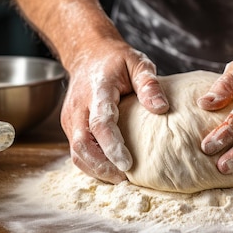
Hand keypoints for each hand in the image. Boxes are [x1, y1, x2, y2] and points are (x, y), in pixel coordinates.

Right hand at [62, 40, 168, 183]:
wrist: (87, 53)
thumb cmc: (116, 60)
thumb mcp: (138, 62)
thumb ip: (149, 84)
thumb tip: (161, 109)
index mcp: (96, 90)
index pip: (100, 123)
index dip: (112, 145)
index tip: (127, 164)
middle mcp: (78, 107)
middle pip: (82, 144)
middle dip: (101, 166)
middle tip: (125, 179)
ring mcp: (71, 118)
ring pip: (76, 153)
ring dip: (96, 170)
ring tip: (120, 179)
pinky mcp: (70, 127)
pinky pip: (77, 151)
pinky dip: (92, 165)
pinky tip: (110, 171)